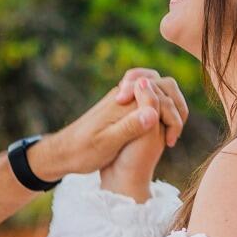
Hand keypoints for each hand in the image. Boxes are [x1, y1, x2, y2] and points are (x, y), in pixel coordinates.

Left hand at [32, 69, 187, 190]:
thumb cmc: (82, 152)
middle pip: (162, 83)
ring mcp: (123, 100)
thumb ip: (130, 127)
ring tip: (169, 137)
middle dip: (175, 104)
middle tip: (173, 135)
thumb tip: (153, 112)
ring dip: (169, 109)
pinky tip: (157, 136)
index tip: (167, 139)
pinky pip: (148, 101)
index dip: (171, 112)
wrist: (61, 153)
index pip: (160, 89)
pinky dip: (159, 114)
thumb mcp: (106, 144)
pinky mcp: (121, 108)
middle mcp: (125, 95)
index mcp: (123, 101)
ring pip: (157, 92)